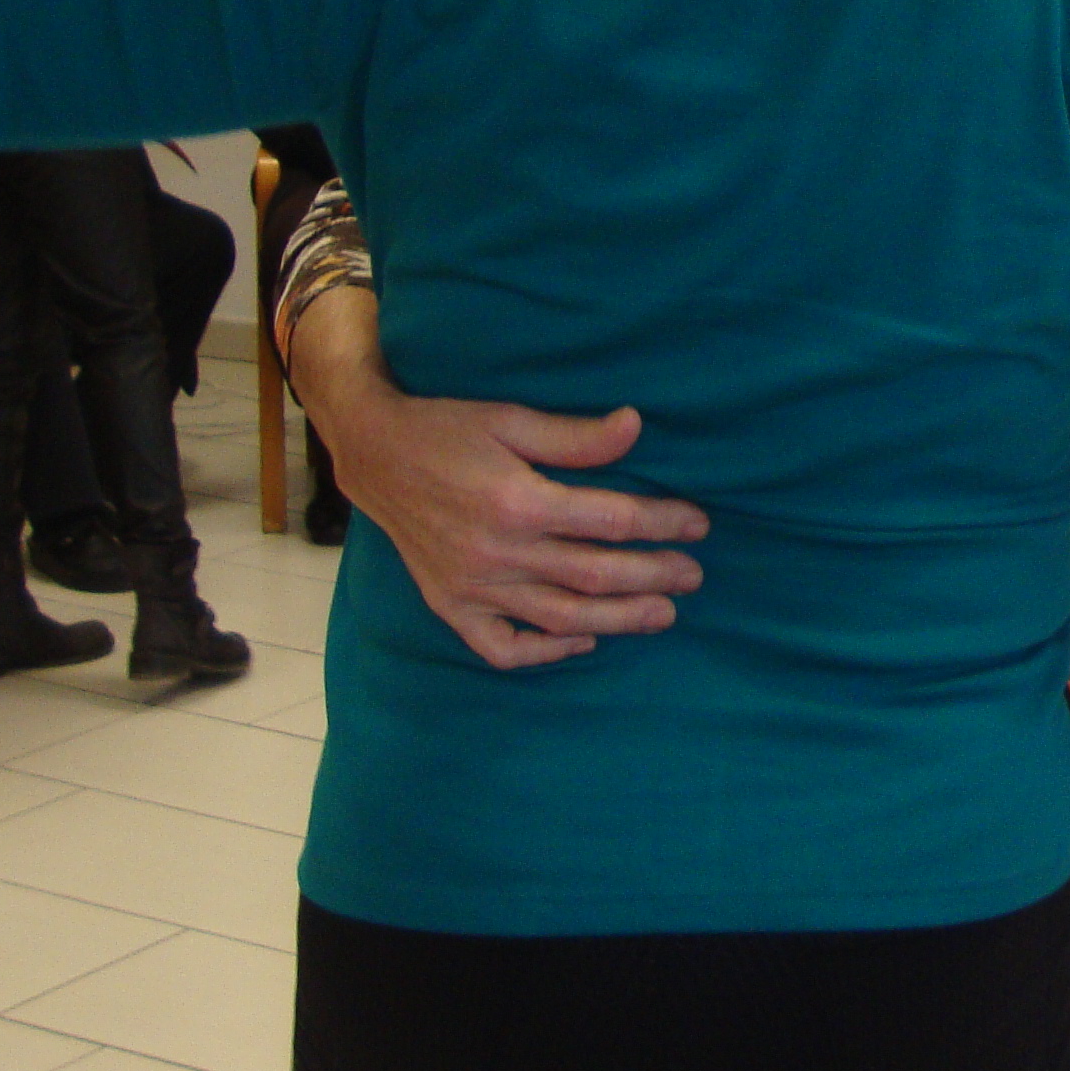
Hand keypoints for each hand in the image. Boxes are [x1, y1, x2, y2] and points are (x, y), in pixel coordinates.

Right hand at [321, 369, 709, 670]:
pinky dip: (545, 651)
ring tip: (662, 614)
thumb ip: (574, 436)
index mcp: (517, 501)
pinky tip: (581, 639)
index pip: (611, 521)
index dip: (661, 523)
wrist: (373, 454)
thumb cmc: (445, 430)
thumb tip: (635, 426)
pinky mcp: (449, 605)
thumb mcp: (510, 419)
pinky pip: (502, 646)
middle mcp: (496, 552)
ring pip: (560, 617)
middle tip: (693, 576)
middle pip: (595, 575)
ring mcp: (471, 587)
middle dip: (653, 576)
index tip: (697, 525)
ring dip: (618, 620)